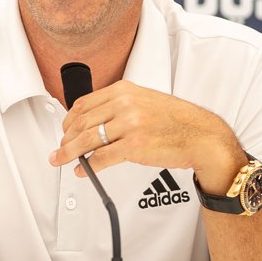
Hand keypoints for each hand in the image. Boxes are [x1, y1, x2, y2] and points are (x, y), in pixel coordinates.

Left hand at [48, 80, 241, 186]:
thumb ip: (120, 105)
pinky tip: (82, 169)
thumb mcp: (145, 100)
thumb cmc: (176, 121)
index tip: (64, 130)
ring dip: (69, 152)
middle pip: (82, 123)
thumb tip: (93, 121)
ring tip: (61, 159)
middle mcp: (125, 104)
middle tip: (59, 149)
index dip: (69, 120)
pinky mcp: (134, 146)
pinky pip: (101, 158)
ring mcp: (129, 125)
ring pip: (87, 140)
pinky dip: (87, 166)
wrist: (202, 135)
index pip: (84, 104)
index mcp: (124, 90)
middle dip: (66, 138)